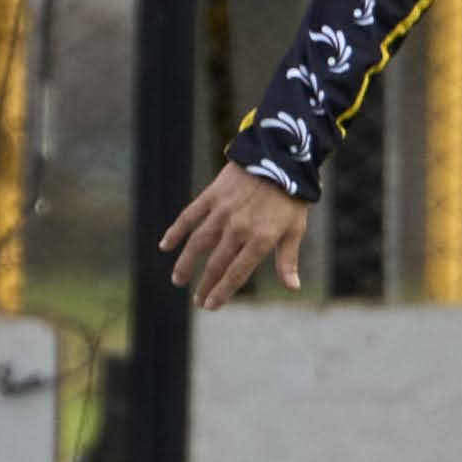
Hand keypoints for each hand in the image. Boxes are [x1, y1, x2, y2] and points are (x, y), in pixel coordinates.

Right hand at [160, 163, 309, 309]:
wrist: (280, 156)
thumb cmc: (291, 197)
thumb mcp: (295, 229)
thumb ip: (288, 259)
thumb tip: (292, 287)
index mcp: (260, 240)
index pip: (236, 273)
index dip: (222, 292)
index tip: (210, 305)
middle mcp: (239, 228)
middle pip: (216, 264)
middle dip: (205, 285)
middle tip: (197, 300)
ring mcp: (222, 212)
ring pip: (198, 243)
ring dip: (186, 264)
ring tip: (178, 280)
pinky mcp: (212, 196)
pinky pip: (189, 217)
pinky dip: (176, 231)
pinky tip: (165, 245)